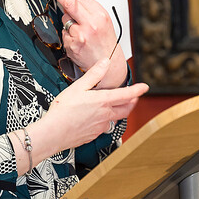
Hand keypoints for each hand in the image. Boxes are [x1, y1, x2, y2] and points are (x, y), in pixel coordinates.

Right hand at [17, 58, 147, 169]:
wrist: (53, 133)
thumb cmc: (63, 111)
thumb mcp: (78, 87)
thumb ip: (94, 75)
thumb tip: (105, 63)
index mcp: (103, 101)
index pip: (126, 95)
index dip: (137, 90)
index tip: (144, 87)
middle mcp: (105, 115)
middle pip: (126, 110)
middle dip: (132, 103)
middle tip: (134, 98)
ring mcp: (100, 127)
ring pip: (114, 118)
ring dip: (116, 112)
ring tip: (112, 106)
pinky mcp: (93, 135)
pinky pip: (102, 127)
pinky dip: (103, 121)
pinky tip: (94, 118)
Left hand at [47, 0, 127, 87]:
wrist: (109, 62)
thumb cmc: (105, 40)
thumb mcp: (102, 20)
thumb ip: (87, 7)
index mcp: (100, 15)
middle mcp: (91, 24)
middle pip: (69, 3)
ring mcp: (80, 35)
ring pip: (64, 19)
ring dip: (67, 21)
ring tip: (80, 30)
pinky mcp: (72, 45)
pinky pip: (64, 34)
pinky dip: (67, 35)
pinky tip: (77, 40)